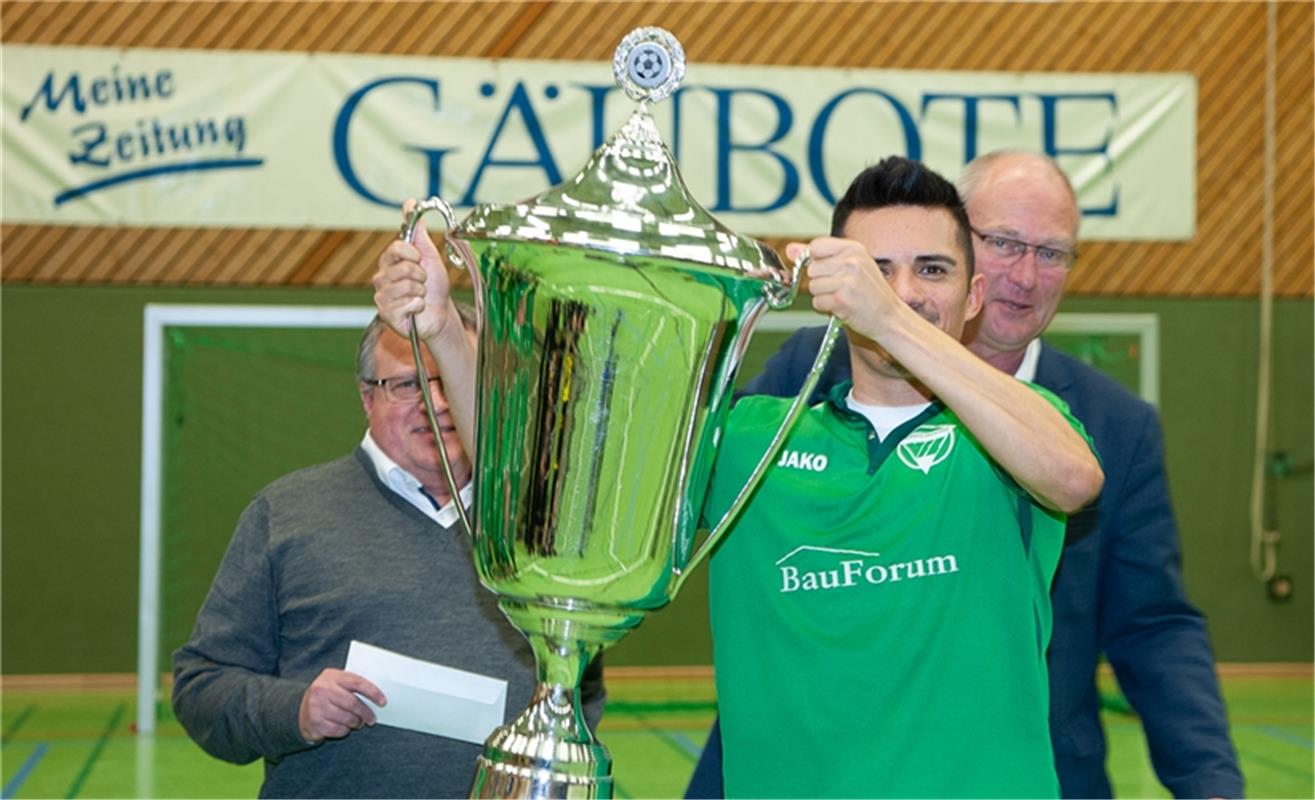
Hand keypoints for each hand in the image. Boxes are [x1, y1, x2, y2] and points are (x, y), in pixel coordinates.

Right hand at [297, 668, 385, 743]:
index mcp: (331, 676)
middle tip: (372, 719)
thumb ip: (352, 685)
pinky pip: (338, 730)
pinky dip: (345, 730)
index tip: (383, 702)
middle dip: (366, 713)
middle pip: (352, 703)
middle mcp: (322, 690)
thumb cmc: (325, 695)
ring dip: (356, 723)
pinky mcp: (315, 723)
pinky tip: (344, 727)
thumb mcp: (335, 683)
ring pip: (347, 718)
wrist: (300, 710)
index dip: (373, 692)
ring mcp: (316, 707)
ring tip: (358, 723)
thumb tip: (377, 695)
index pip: (357, 682)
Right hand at [373, 198, 454, 342]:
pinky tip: (415, 309)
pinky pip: (405, 303)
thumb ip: (418, 233)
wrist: (439, 314)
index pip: (396, 247)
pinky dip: (416, 306)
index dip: (412, 253)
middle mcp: (382, 276)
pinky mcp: (385, 313)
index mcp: (391, 261)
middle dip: (420, 275)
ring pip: (404, 286)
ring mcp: (382, 295)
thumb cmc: (434, 286)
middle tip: (423, 282)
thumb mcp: (430, 256)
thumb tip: (410, 203)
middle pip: (402, 268)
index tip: (420, 259)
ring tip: (420, 295)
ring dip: (420, 292)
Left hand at [794, 238, 900, 341]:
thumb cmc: (869, 292)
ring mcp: (846, 281)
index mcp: (854, 248)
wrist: (890, 317)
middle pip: (811, 269)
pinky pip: (817, 302)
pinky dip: (826, 308)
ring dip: (823, 296)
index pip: (816, 246)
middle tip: (841, 288)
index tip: (828, 271)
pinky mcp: (841, 300)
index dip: (816, 261)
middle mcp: (851, 261)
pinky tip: (842, 307)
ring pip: (812, 287)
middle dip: (820, 281)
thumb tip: (790, 248)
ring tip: (843, 297)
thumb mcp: (850, 266)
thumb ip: (818, 255)